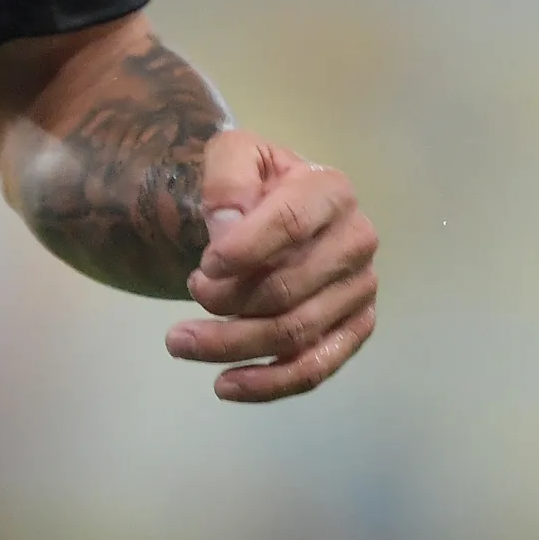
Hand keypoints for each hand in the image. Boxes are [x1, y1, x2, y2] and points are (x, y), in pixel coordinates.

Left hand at [165, 128, 376, 401]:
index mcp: (331, 191)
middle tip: (187, 293)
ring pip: (295, 334)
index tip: (203, 267)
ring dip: (231, 345)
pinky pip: (315, 368)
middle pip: (288, 288)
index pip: (290, 224)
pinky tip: (225, 384)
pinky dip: (269, 384)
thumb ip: (228, 179)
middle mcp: (357, 241)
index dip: (244, 250)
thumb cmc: (253, 182)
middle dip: (226, 301)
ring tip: (179, 342)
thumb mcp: (234, 154)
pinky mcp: (354, 329)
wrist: (273, 205)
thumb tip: (228, 228)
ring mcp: (360, 290)